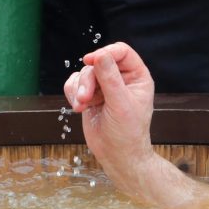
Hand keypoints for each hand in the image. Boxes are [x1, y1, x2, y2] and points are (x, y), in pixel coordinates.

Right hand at [64, 42, 155, 182]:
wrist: (117, 156)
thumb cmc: (127, 132)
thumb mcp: (121, 104)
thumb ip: (110, 79)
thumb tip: (100, 55)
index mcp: (137, 76)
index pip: (121, 52)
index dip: (106, 53)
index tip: (90, 60)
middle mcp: (121, 78)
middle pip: (98, 63)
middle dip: (88, 79)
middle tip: (85, 98)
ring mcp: (104, 87)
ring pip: (84, 73)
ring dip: (79, 88)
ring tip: (81, 106)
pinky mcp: (90, 96)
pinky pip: (74, 84)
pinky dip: (72, 94)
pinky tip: (78, 108)